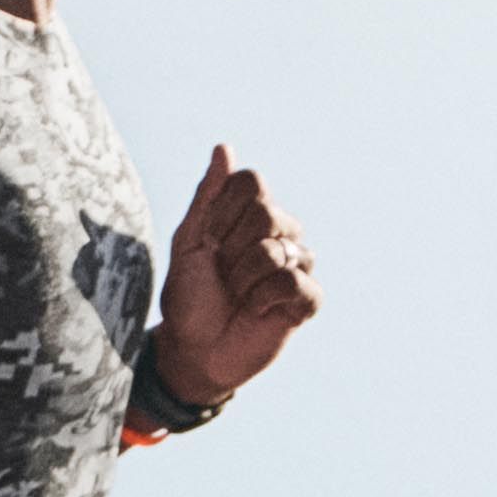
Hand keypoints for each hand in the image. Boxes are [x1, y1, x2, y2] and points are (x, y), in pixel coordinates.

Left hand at [149, 144, 319, 406]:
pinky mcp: (307, 301)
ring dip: (244, 277)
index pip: (253, 183)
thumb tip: (224, 147)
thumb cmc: (188, 296)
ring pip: (278, 251)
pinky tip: (256, 310)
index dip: (223, 213)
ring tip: (238, 296)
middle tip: (223, 274)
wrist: (194, 349)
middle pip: (267, 213)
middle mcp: (280, 236)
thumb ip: (208, 196)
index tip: (208, 241)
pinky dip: (266, 297)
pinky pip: (295, 282)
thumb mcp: (189, 241)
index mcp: (251, 216)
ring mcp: (297, 267)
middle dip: (232, 248)